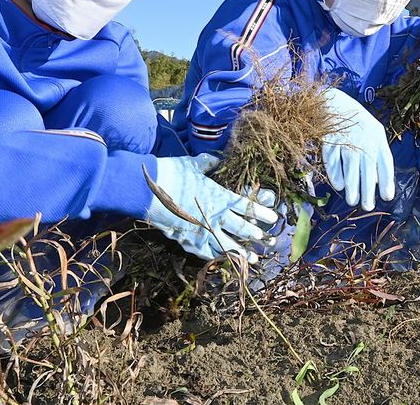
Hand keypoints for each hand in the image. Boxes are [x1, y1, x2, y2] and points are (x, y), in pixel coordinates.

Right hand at [148, 154, 278, 261]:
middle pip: (241, 228)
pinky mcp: (186, 240)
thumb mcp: (192, 164)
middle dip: (256, 235)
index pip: (246, 206)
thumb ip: (207, 163)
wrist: (146, 190)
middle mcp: (214, 215)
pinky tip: (224, 260)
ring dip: (241, 252)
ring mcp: (201, 230)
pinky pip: (205, 252)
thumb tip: (214, 159)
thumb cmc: (171, 173)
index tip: (273, 218)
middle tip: (268, 241)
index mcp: (219, 196)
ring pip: (226, 245)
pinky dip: (216, 257)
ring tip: (253, 259)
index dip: (261, 213)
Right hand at [321, 88, 394, 210]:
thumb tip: (376, 182)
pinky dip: (336, 174)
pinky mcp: (330, 138)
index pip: (385, 161)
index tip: (387, 197)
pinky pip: (333, 160)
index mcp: (378, 137)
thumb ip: (377, 155)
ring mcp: (347, 138)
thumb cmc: (357, 122)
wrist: (335, 101)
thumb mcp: (373, 134)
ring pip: (351, 167)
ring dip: (352, 186)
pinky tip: (339, 186)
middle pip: (368, 168)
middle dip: (368, 189)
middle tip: (368, 206)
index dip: (386, 180)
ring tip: (353, 201)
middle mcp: (364, 138)